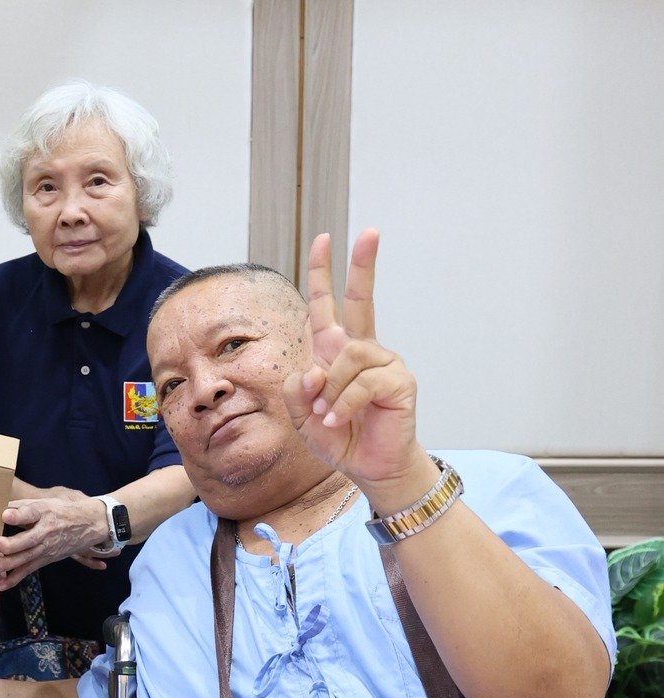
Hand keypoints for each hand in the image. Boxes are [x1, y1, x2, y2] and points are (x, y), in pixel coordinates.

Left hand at [0, 491, 112, 590]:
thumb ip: (23, 504)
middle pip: (28, 539)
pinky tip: (2, 585)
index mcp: (45, 511)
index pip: (31, 513)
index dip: (18, 514)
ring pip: (27, 556)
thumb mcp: (48, 500)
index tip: (5, 515)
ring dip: (10, 563)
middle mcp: (46, 531)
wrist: (91, 523)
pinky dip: (16, 577)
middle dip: (10, 544)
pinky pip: (29, 569)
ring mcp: (47, 547)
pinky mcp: (46, 559)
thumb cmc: (63, 509)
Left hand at [284, 230, 430, 505]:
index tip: (324, 239)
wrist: (369, 466)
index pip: (326, 305)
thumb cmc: (338, 436)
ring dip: (330, 391)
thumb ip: (298, 387)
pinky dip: (343, 405)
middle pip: (361, 300)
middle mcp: (362, 350)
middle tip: (370, 231)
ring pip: (345, 358)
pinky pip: (361, 384)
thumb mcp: (302, 413)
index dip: (322, 273)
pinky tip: (338, 421)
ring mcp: (384, 362)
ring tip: (328, 415)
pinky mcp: (399, 381)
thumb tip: (315, 369)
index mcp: (335, 351)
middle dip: (363, 265)